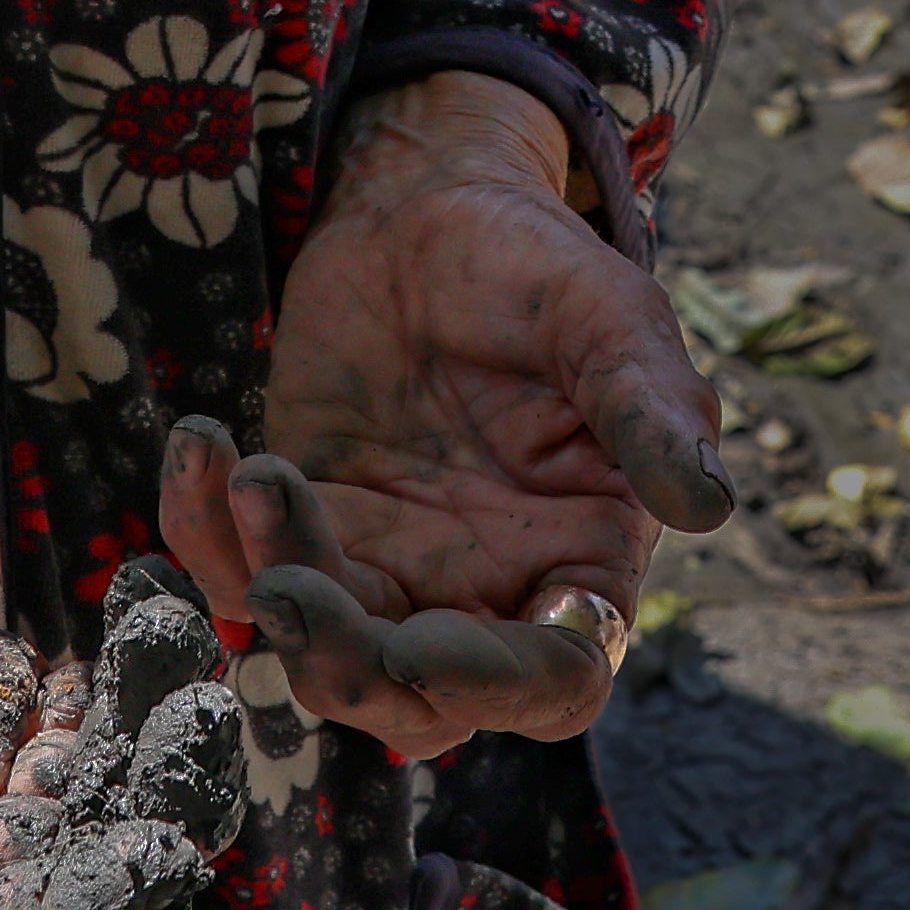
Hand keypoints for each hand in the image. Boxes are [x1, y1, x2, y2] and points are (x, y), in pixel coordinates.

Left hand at [161, 74, 733, 761]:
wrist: (431, 209)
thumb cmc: (538, 267)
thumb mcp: (608, 316)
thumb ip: (651, 408)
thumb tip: (709, 504)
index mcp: (580, 565)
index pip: (553, 680)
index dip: (489, 686)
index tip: (419, 645)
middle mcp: (483, 595)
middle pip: (417, 700)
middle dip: (344, 666)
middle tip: (287, 593)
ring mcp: (386, 572)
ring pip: (318, 649)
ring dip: (266, 588)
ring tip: (247, 472)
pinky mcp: (302, 530)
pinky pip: (239, 570)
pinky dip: (201, 532)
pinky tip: (200, 444)